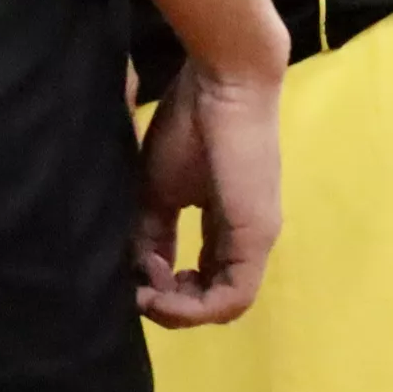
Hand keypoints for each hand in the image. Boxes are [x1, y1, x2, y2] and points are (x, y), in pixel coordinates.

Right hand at [134, 58, 281, 327]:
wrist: (223, 80)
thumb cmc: (192, 122)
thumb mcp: (159, 188)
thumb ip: (152, 234)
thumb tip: (141, 274)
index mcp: (228, 224)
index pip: (205, 276)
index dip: (168, 289)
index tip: (135, 275)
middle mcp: (247, 237)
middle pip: (215, 298)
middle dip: (172, 306)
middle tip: (139, 290)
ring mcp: (257, 238)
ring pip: (226, 305)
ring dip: (181, 310)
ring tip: (148, 293)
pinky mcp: (256, 236)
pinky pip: (233, 297)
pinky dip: (194, 306)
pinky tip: (162, 289)